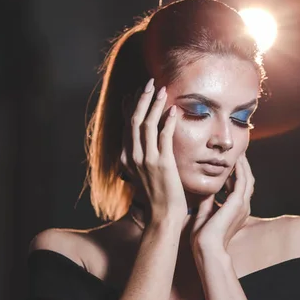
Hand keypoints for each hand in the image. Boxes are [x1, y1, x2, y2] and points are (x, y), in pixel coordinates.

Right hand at [120, 78, 187, 223]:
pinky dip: (167, 121)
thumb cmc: (157, 198)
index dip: (130, 107)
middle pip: (134, 120)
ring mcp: (146, 160)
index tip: (136, 92)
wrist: (163, 217)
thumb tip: (146, 146)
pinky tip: (173, 110)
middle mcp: (133, 157)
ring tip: (162, 90)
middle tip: (150, 83)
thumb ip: (142, 160)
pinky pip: (163, 136)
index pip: (126, 126)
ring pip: (146, 124)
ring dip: (154, 105)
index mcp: (126, 159)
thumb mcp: (143, 176)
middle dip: (142, 99)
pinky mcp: (162, 164)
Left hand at [190, 153, 254, 251]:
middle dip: (243, 166)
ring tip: (239, 152)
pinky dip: (240, 169)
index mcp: (236, 210)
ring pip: (247, 179)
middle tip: (238, 153)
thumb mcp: (205, 213)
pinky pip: (242, 181)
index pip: (239, 188)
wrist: (207, 247)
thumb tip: (207, 189)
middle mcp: (242, 207)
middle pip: (247, 181)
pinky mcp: (238, 203)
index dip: (236, 174)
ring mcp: (242, 205)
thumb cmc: (204, 236)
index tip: (230, 163)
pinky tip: (236, 160)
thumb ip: (208, 200)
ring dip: (243, 165)